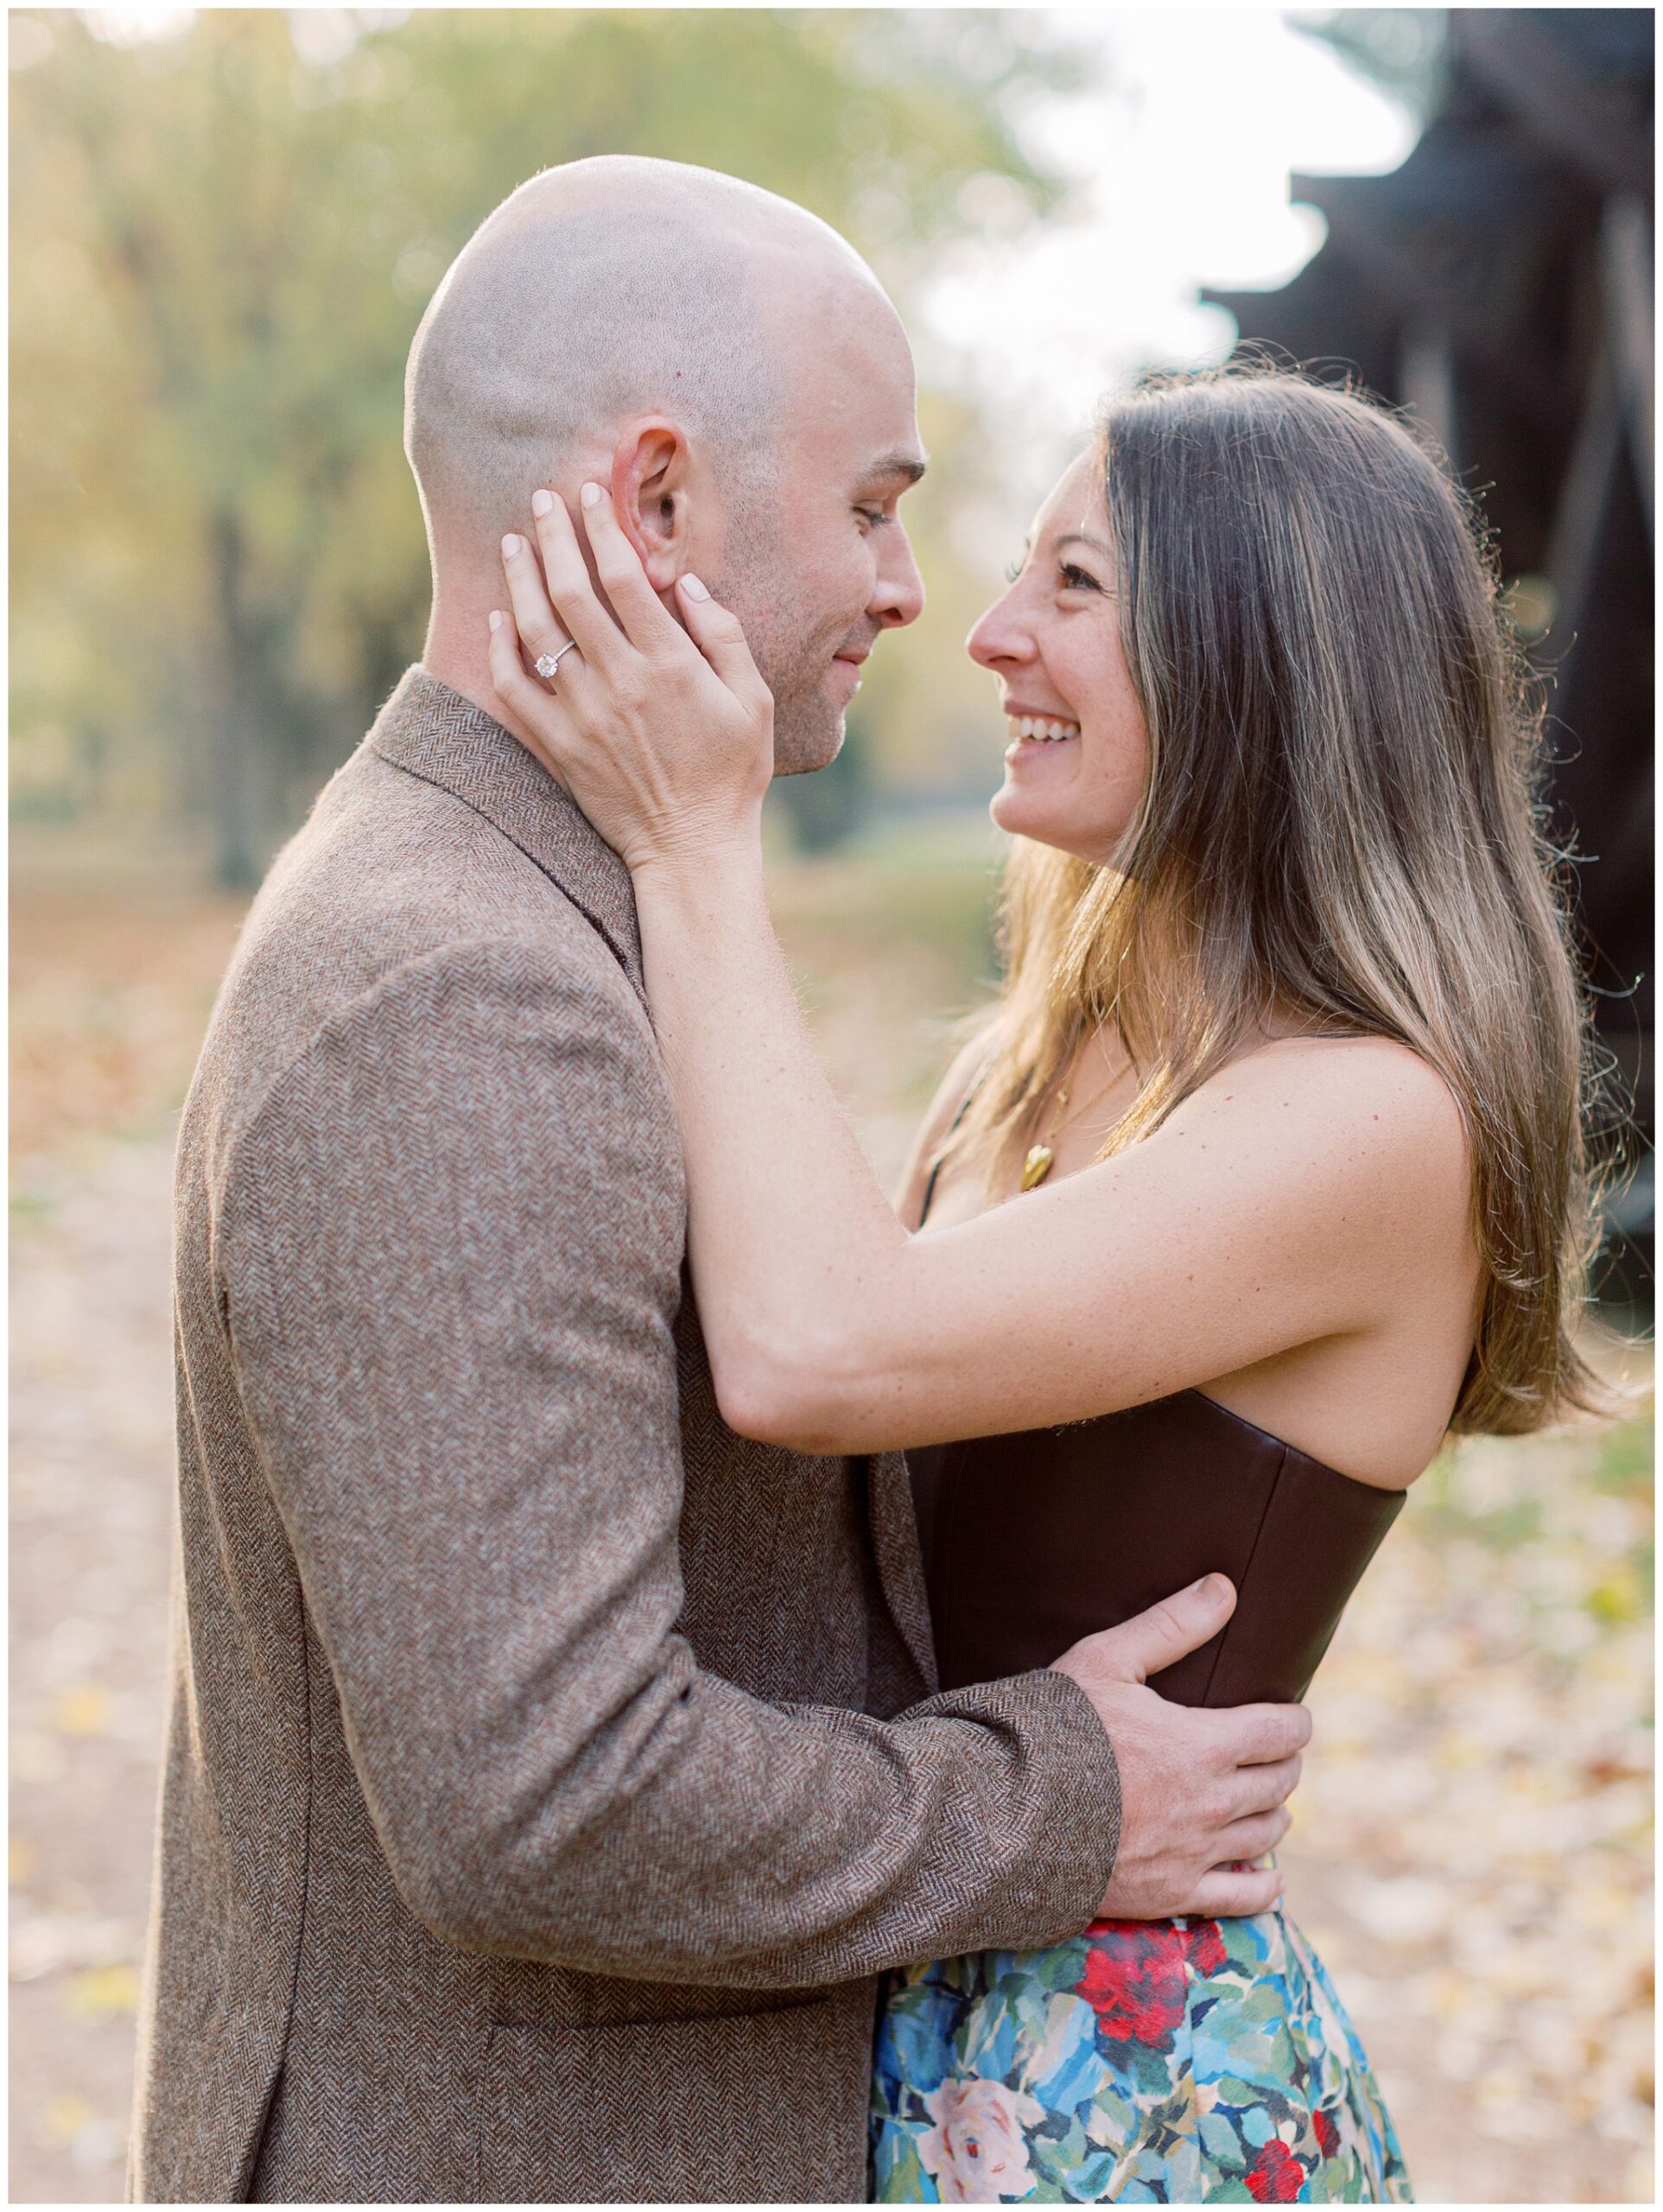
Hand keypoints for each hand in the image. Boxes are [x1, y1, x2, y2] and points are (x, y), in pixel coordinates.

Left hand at [487, 482, 774, 874]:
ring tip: (513, 543)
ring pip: (537, 631)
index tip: (591, 494)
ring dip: (520, 579)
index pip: (624, 577)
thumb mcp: (754, 702)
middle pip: (572, 591)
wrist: (691, 848)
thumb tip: (685, 583)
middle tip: (541, 500)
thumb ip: (723, 637)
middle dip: (554, 536)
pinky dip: (501, 648)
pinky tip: (498, 617)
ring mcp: (583, 714)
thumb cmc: (733, 775)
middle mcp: (620, 682)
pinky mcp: (559, 745)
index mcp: (669, 664)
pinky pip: (516, 688)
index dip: (602, 527)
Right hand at [1051, 1574, 1309, 1919]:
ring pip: (1265, 1835)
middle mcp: (1211, 1803)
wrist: (1010, 1814)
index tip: (1294, 1717)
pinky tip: (1267, 1877)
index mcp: (1203, 1744)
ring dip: (1275, 1813)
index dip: (1295, 1721)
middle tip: (1278, 1754)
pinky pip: (1241, 1898)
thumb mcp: (1107, 1659)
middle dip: (1285, 1764)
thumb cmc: (1055, 1727)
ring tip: (1269, 1802)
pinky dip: (1263, 1886)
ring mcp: (1193, 1853)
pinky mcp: (1171, 1894)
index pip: (1281, 1732)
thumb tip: (1224, 1587)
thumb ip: (1170, 1625)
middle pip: (1279, 1783)